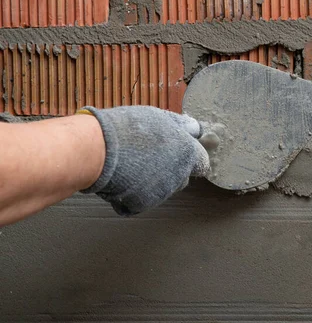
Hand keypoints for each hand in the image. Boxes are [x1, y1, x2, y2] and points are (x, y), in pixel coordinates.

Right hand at [79, 106, 208, 215]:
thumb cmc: (128, 129)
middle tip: (149, 157)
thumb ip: (181, 126)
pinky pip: (140, 200)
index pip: (202, 162)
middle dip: (171, 170)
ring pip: (162, 189)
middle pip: (182, 177)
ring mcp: (161, 192)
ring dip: (152, 181)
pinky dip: (132, 193)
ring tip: (131, 164)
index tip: (180, 154)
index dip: (190, 158)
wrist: (98, 149)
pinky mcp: (143, 204)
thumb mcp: (160, 118)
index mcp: (188, 153)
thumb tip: (196, 129)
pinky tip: (119, 178)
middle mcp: (179, 175)